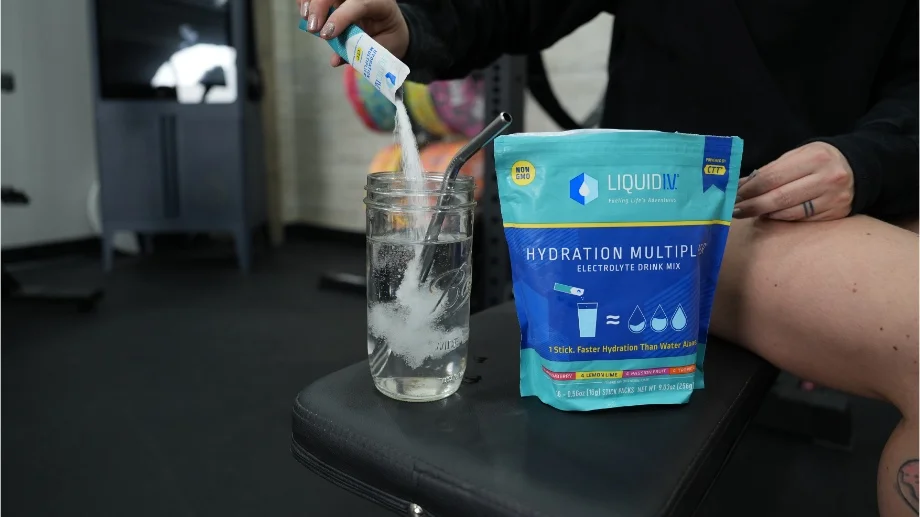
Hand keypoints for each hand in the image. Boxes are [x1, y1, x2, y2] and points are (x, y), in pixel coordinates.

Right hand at [298, 0, 408, 67]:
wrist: (391, 27)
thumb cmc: (388, 37)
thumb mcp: (383, 47)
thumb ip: (362, 52)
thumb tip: (335, 60)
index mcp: (380, 3)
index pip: (360, 4)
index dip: (341, 17)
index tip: (326, 34)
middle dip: (320, 8)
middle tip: (313, 29)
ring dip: (311, 3)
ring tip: (306, 20)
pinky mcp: (337, 0)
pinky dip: (307, 2)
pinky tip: (305, 13)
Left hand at [734, 142, 854, 220]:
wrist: (858, 168)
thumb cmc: (819, 159)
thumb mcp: (798, 155)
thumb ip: (771, 169)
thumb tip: (741, 185)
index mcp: (815, 158)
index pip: (773, 177)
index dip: (750, 188)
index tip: (734, 195)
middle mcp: (827, 178)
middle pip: (779, 198)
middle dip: (753, 205)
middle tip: (734, 210)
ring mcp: (833, 198)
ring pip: (789, 212)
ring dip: (765, 214)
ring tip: (748, 213)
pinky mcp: (836, 213)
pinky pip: (802, 219)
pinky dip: (782, 218)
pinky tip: (770, 216)